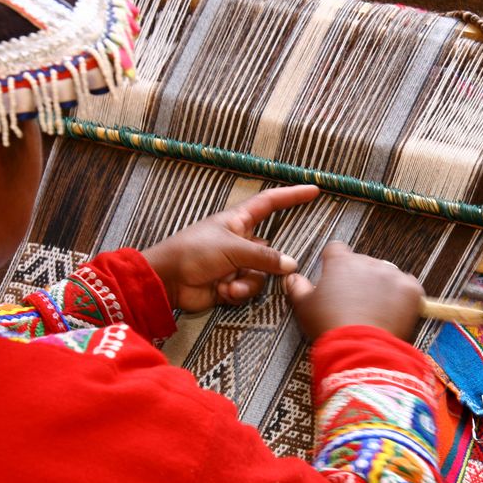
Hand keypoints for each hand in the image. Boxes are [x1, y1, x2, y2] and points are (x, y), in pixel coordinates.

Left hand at [142, 185, 319, 311]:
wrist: (168, 280)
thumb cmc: (194, 252)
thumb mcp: (232, 248)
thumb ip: (263, 257)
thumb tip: (291, 265)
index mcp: (237, 221)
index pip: (270, 203)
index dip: (291, 196)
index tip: (314, 190)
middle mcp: (239, 241)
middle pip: (270, 250)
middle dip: (268, 263)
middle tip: (262, 269)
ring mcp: (235, 264)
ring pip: (261, 275)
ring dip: (248, 283)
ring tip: (230, 285)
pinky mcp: (230, 284)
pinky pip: (248, 289)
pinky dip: (238, 293)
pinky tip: (223, 292)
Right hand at [286, 242, 423, 340]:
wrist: (360, 348)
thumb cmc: (329, 326)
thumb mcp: (304, 307)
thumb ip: (297, 287)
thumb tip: (292, 278)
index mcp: (340, 262)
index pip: (336, 250)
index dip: (333, 263)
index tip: (333, 277)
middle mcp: (367, 262)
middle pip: (362, 263)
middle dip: (359, 278)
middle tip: (354, 302)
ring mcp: (392, 274)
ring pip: (386, 274)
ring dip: (381, 286)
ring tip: (374, 310)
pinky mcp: (411, 290)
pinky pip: (408, 287)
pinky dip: (402, 296)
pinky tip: (392, 312)